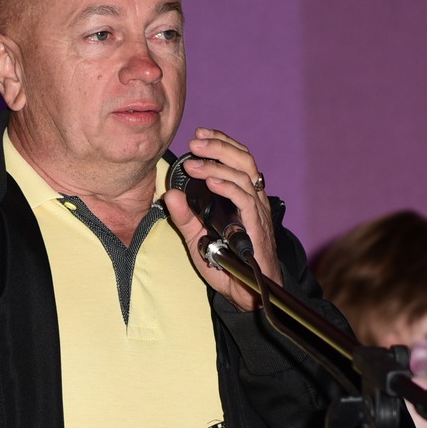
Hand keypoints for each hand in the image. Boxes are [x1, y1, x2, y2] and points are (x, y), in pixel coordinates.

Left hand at [161, 127, 283, 310]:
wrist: (248, 292)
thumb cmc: (227, 264)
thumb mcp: (198, 237)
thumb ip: (184, 216)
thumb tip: (169, 194)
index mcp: (243, 197)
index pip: (237, 159)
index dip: (221, 143)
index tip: (199, 135)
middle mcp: (254, 200)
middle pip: (244, 160)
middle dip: (218, 146)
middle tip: (195, 142)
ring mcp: (257, 212)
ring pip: (243, 176)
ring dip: (217, 165)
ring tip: (195, 162)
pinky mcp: (257, 227)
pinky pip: (245, 200)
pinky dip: (228, 187)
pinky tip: (212, 181)